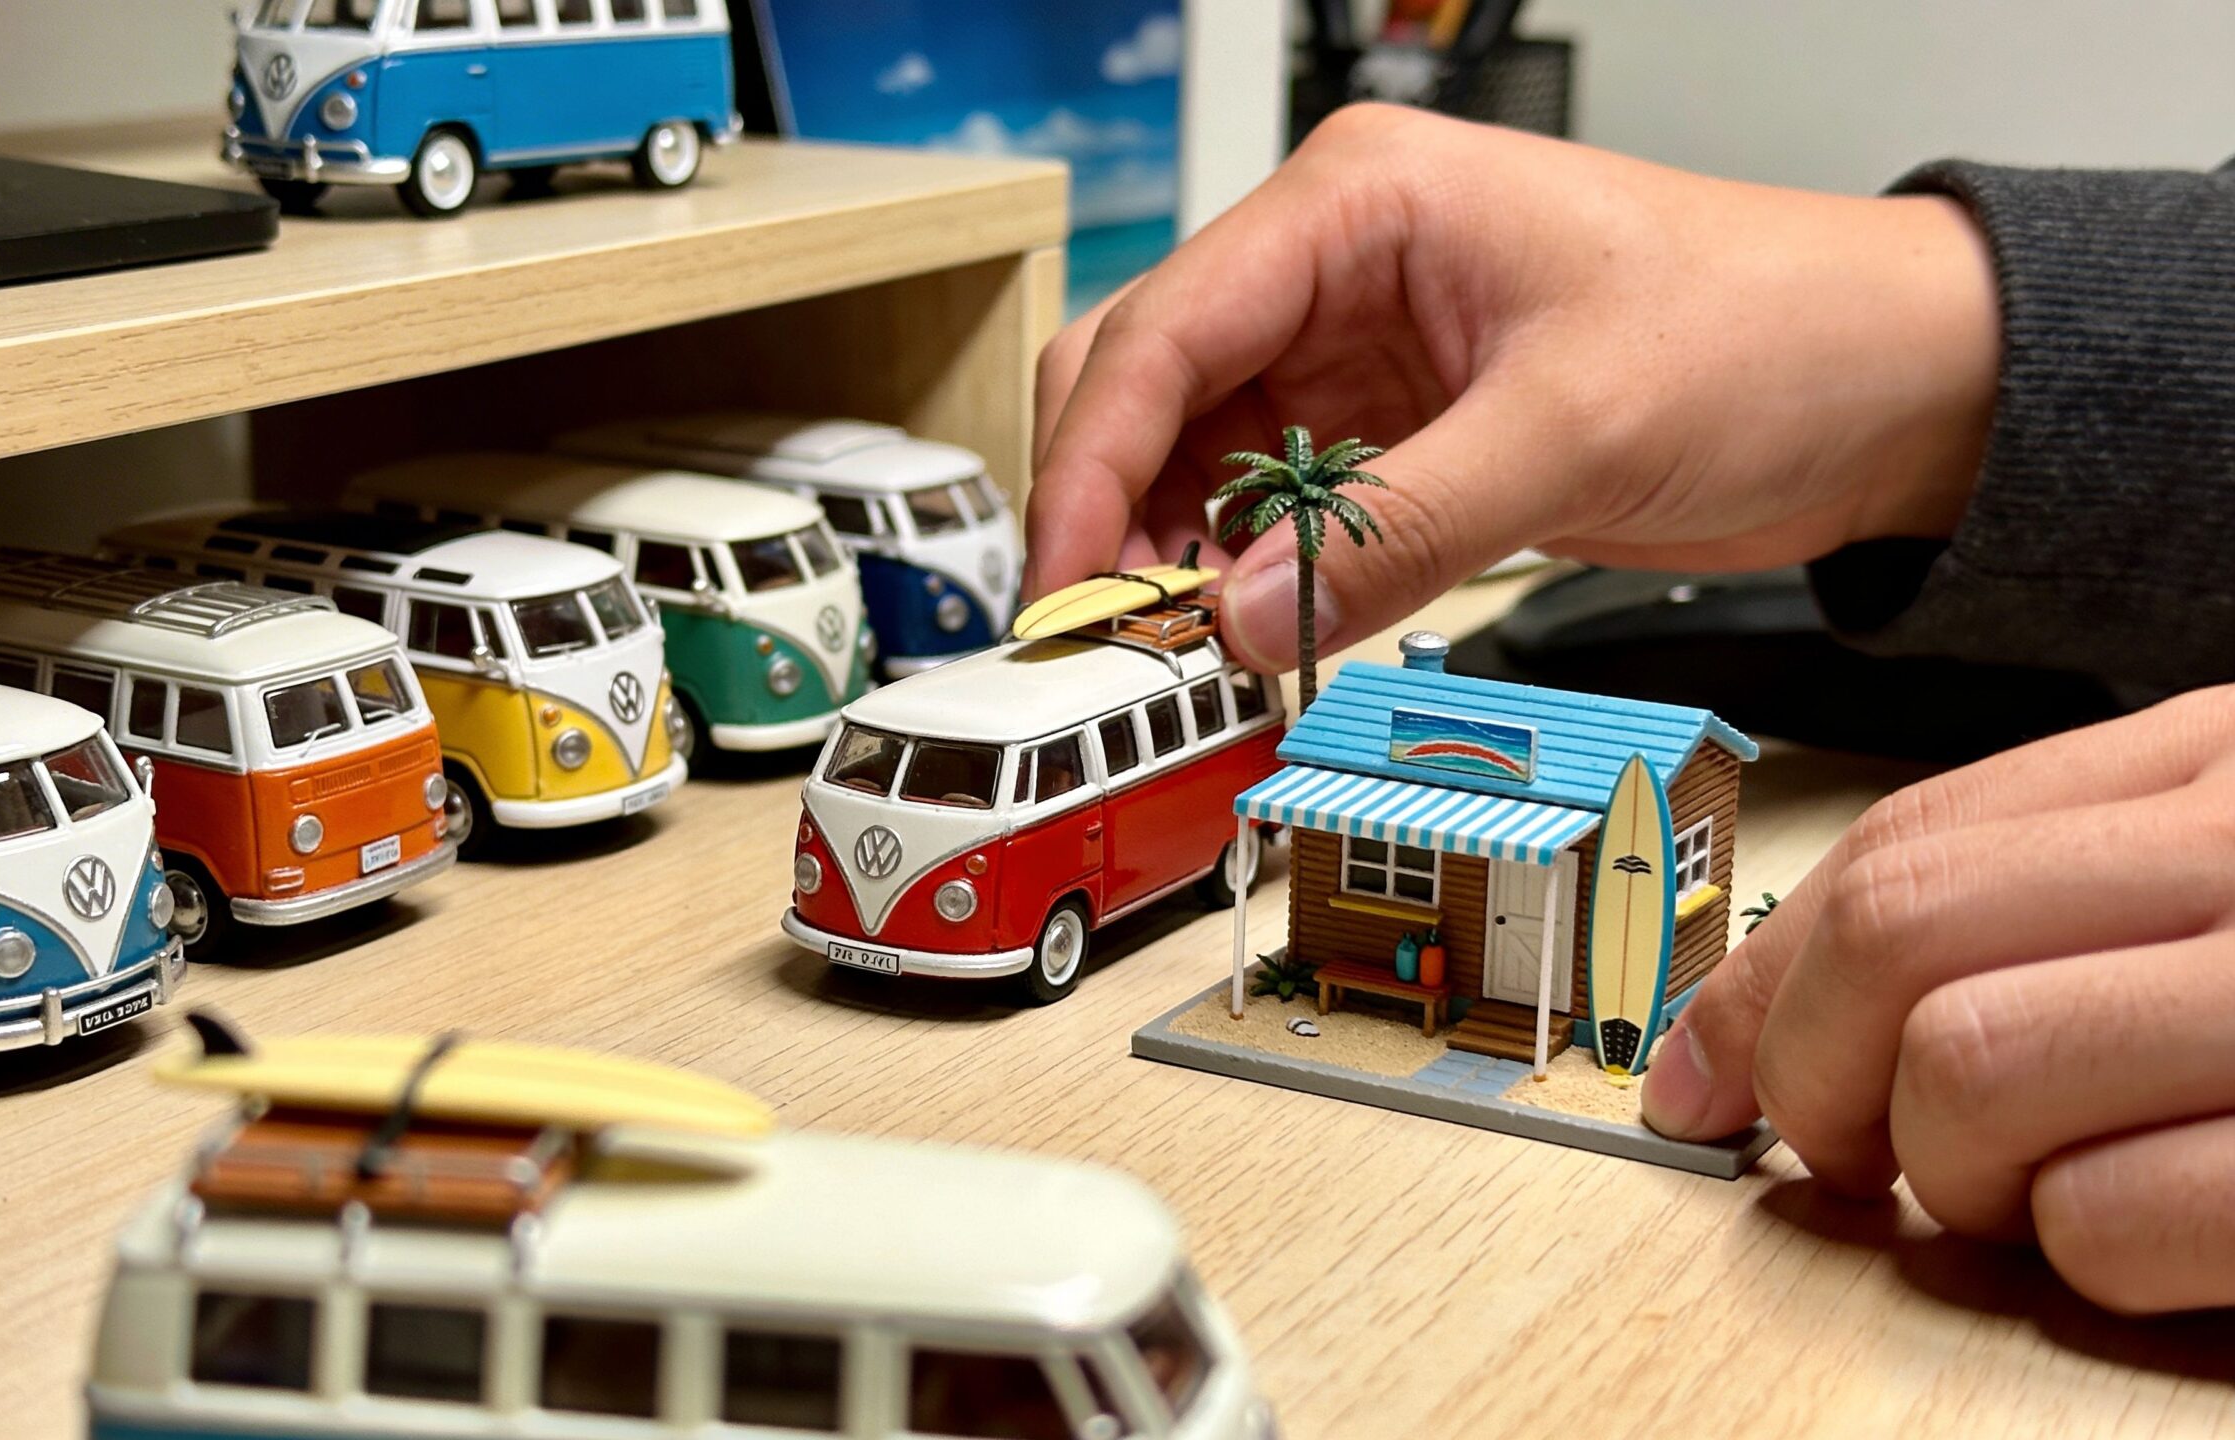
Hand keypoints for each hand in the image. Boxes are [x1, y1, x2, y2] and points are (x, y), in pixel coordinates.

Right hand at [1028, 105, 1999, 672]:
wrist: (1887, 378)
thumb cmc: (1768, 332)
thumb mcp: (1573, 431)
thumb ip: (1394, 531)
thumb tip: (1241, 619)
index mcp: (1360, 199)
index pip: (1163, 329)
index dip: (1092, 468)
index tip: (1066, 588)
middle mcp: (1334, 259)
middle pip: (1144, 379)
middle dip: (1108, 509)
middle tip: (1102, 637)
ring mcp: (1354, 342)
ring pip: (1190, 449)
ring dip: (1170, 550)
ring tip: (1184, 652)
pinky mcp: (1388, 421)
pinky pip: (1267, 497)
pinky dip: (1243, 568)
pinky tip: (1252, 628)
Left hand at [1642, 686, 2234, 1313]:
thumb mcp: (2215, 880)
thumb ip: (2035, 901)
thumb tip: (1749, 1029)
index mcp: (2212, 764)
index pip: (1904, 842)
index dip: (1761, 977)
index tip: (1696, 1074)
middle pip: (1894, 936)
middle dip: (1820, 1079)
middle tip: (1855, 1159)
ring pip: (1965, 1068)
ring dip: (1960, 1175)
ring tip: (2049, 1186)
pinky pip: (2099, 1219)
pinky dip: (2091, 1254)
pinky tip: (2163, 1232)